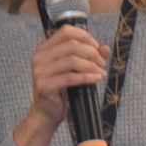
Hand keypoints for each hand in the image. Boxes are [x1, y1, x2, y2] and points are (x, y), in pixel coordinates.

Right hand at [13, 25, 109, 145]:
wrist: (46, 113)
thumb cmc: (61, 90)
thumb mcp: (75, 69)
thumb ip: (89, 56)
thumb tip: (105, 48)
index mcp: (44, 48)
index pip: (66, 31)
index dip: (84, 36)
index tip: (96, 47)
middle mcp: (39, 57)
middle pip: (71, 45)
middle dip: (91, 52)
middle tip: (102, 63)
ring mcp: (40, 71)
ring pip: (72, 60)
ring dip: (91, 65)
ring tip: (101, 72)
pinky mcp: (44, 85)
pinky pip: (70, 77)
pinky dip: (87, 77)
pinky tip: (97, 79)